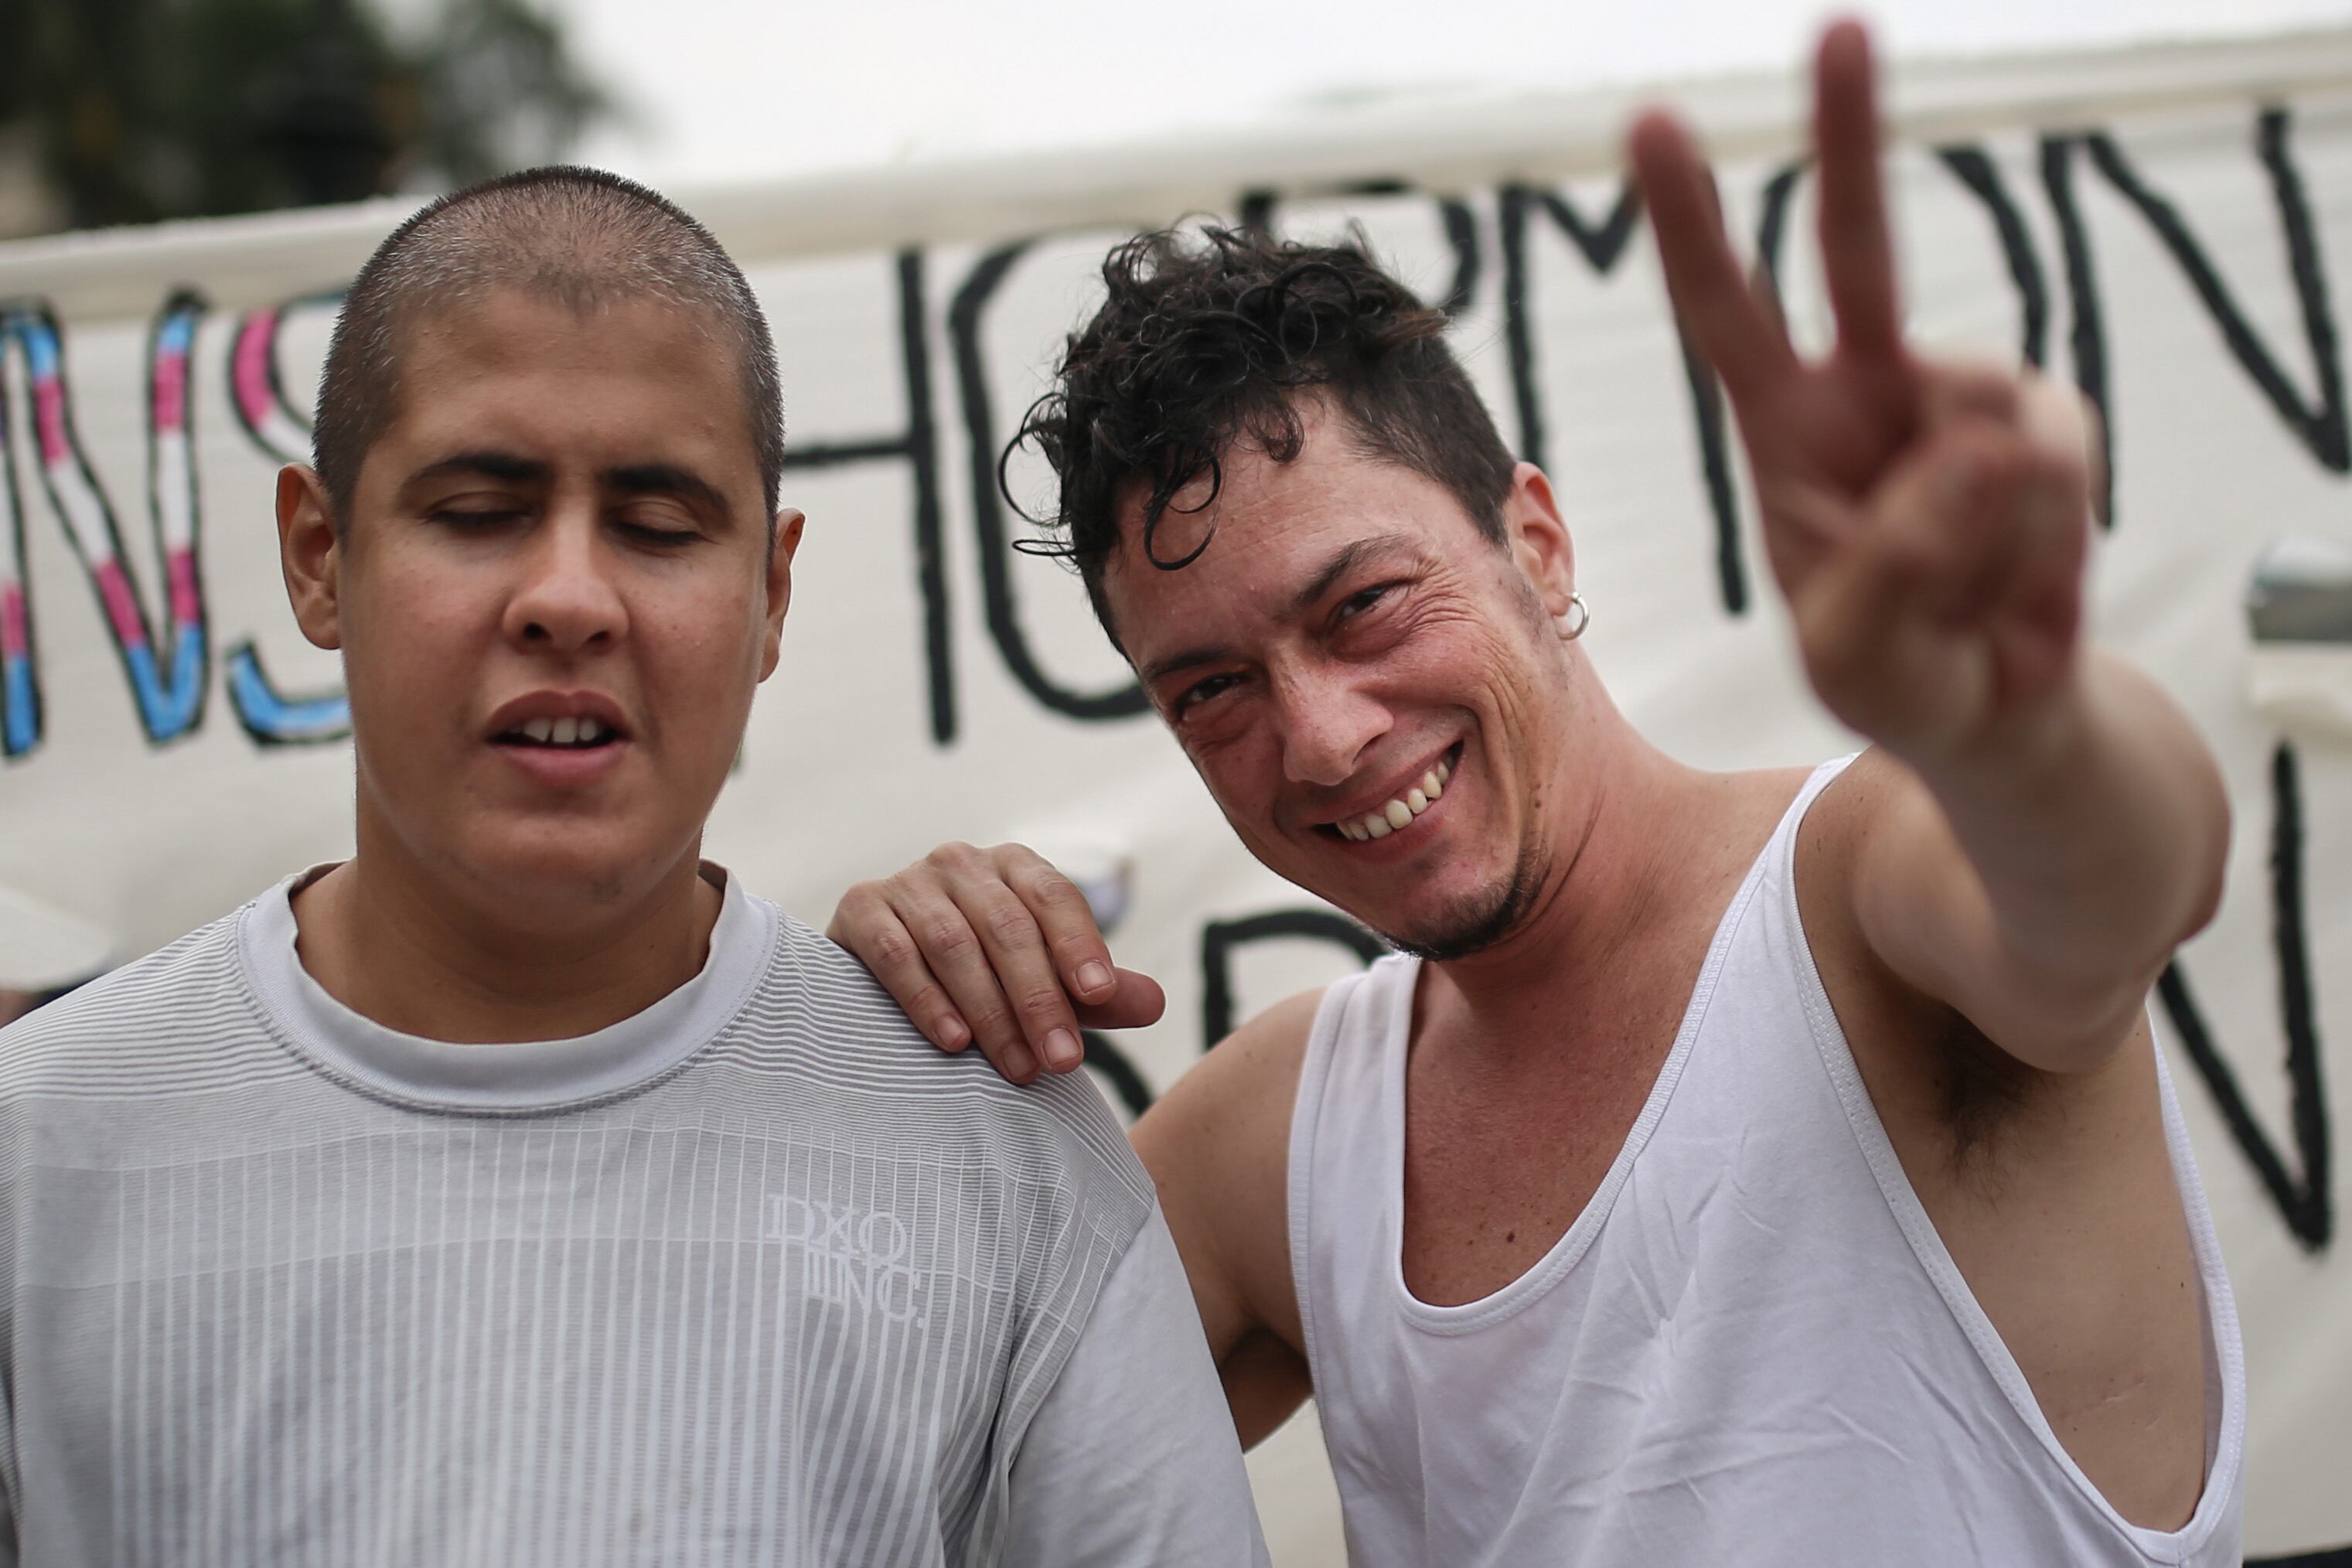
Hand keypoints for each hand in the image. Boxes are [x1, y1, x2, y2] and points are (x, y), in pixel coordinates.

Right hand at [827, 842, 1167, 1083]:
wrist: (881, 974)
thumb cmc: (980, 975)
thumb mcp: (1043, 982)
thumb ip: (1094, 994)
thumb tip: (1154, 1004)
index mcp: (1015, 867)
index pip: (1055, 898)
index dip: (1079, 946)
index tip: (1101, 997)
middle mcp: (962, 862)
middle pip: (1009, 927)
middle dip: (1040, 999)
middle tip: (1063, 1061)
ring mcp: (908, 881)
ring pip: (955, 943)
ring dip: (991, 1010)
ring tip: (1018, 1067)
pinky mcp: (861, 908)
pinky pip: (897, 953)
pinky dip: (927, 999)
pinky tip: (955, 1042)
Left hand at [1629, 20, 2096, 768]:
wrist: (1990, 718)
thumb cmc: (1893, 676)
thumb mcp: (1852, 651)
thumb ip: (1895, 564)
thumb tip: (1985, 450)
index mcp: (1782, 431)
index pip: (1725, 313)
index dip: (1693, 223)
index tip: (1654, 123)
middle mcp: (1868, 391)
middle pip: (1857, 246)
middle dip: (1850, 136)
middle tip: (1837, 29)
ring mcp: (1962, 398)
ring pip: (1987, 424)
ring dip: (1976, 541)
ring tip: (1956, 597)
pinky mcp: (2044, 426)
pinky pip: (2052, 470)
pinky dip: (2034, 546)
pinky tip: (2013, 582)